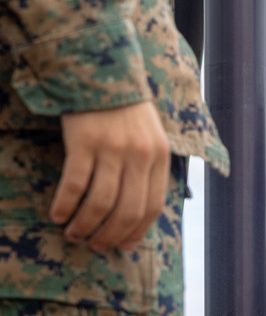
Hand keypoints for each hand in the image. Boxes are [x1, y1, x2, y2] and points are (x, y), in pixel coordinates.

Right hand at [51, 100, 171, 250]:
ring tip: (73, 234)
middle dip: (110, 235)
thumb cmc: (125, 111)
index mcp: (159, 157)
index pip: (152, 207)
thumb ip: (149, 170)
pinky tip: (58, 215)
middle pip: (127, 211)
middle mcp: (139, 155)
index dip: (136, 232)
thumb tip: (140, 216)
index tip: (122, 247)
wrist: (102, 69)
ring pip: (100, 203)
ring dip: (85, 225)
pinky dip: (66, 205)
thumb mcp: (150, 137)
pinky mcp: (84, 140)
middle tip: (94, 245)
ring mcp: (111, 148)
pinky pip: (74, 184)